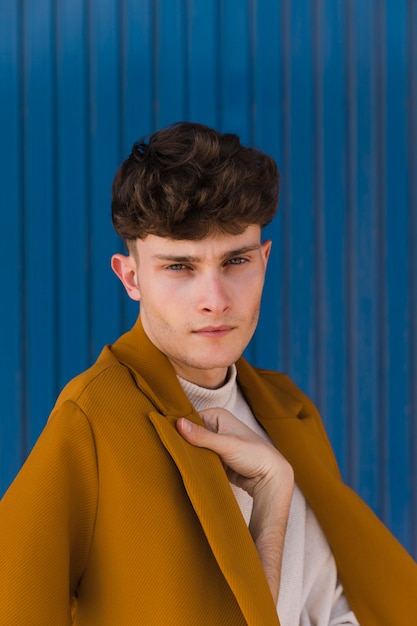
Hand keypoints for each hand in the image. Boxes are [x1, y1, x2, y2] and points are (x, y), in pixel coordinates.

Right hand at [176, 408, 293, 601]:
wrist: (271, 477)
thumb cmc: (254, 455)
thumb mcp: (226, 445)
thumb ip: (202, 436)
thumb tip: (178, 423)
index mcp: (218, 415)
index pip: (189, 420)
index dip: (178, 430)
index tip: (167, 441)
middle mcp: (216, 427)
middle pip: (190, 435)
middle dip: (184, 445)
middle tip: (172, 455)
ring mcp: (216, 444)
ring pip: (194, 449)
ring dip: (190, 457)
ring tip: (180, 464)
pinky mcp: (217, 459)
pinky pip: (200, 460)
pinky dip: (196, 465)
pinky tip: (189, 470)